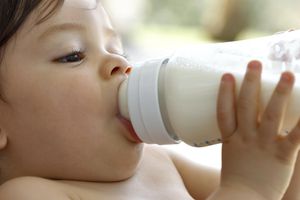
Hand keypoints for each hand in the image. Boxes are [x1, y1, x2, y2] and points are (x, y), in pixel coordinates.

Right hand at [216, 60, 299, 199]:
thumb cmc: (237, 179)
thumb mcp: (231, 154)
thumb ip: (236, 138)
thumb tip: (239, 125)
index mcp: (231, 139)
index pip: (224, 112)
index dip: (224, 93)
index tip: (227, 75)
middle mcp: (246, 138)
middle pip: (246, 107)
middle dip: (250, 84)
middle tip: (254, 63)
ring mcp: (264, 146)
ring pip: (272, 116)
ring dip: (278, 94)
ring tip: (286, 74)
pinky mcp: (282, 156)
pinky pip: (296, 137)